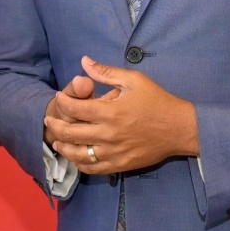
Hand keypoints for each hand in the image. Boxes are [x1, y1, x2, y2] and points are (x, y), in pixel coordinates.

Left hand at [44, 56, 197, 174]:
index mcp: (110, 112)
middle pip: (71, 134)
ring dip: (63, 147)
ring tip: (57, 141)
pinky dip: (80, 163)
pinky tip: (76, 156)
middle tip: (49, 119)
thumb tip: (83, 61)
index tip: (58, 97)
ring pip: (79, 155)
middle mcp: (109, 134)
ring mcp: (114, 152)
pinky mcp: (121, 165)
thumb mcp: (133, 80)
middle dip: (55, 125)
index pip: (75, 108)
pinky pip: (94, 168)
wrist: (180, 128)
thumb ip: (106, 72)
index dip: (62, 102)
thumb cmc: (157, 101)